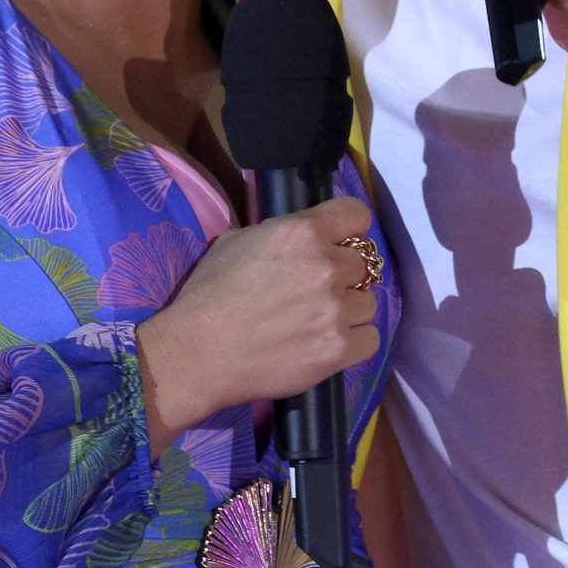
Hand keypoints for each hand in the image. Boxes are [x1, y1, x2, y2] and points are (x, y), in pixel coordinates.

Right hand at [136, 196, 379, 449]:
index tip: (340, 242)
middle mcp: (327, 267)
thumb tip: (301, 239)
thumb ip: (281, 234)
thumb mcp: (237, 241)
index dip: (349, 229)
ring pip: (368, 303)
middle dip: (343, 275)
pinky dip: (353, 341)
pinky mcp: (338, 349)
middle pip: (363, 264)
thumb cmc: (209, 294)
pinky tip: (327, 342)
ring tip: (317, 321)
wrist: (197, 352)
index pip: (356, 215)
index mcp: (303, 232)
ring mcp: (336, 310)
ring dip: (348, 310)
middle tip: (316, 291)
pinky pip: (369, 339)